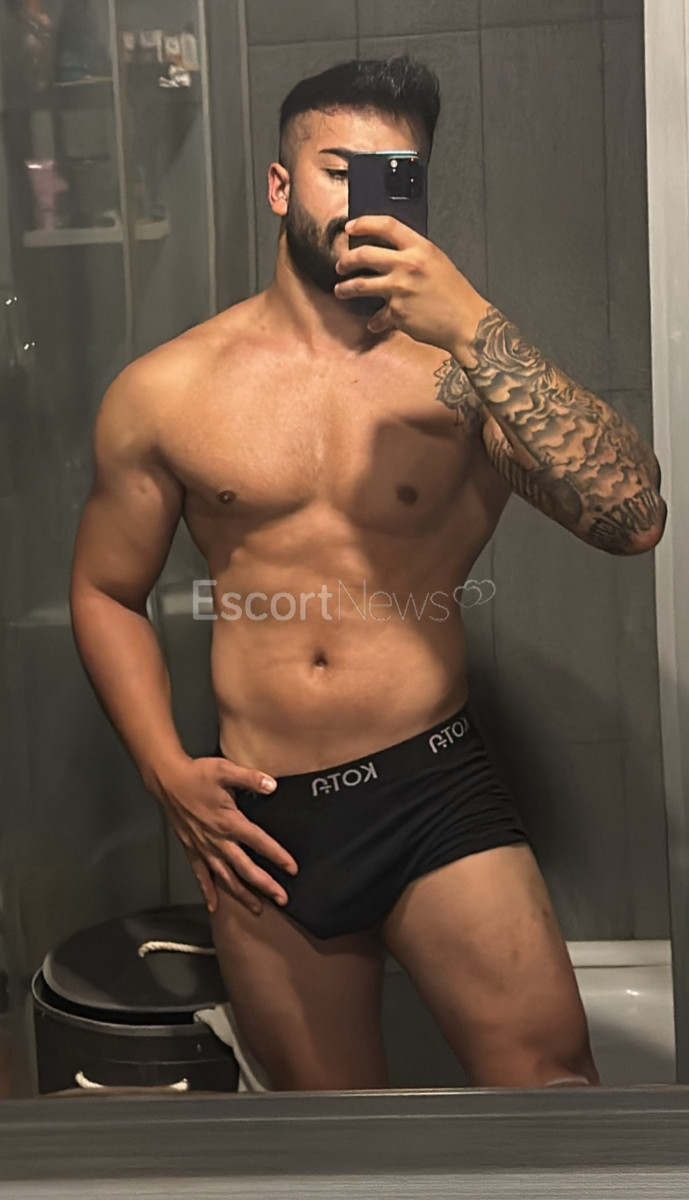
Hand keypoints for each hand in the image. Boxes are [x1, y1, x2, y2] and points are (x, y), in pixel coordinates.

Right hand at [153, 755, 298, 914]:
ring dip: (242, 894)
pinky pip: (201, 875)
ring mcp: (203, 848)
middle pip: (245, 868)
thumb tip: (273, 785)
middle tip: (283, 899)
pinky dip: (208, 891)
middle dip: (265, 885)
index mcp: (229, 821)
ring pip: (225, 877)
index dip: (277, 856)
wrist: (167, 781)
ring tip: (258, 908)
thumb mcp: (225, 770)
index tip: (292, 869)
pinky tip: (214, 906)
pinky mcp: (191, 849)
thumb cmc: (197, 774)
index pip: (259, 842)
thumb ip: (250, 778)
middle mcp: (217, 840)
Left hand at [333, 214, 488, 353]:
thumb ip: (415, 255)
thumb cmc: (456, 294)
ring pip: (360, 285)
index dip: (364, 223)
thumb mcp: (438, 262)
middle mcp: (407, 265)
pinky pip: (378, 316)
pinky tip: (375, 323)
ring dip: (346, 288)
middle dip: (347, 260)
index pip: (386, 225)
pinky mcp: (396, 313)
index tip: (350, 228)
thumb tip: (392, 254)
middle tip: (341, 265)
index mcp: (420, 248)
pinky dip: (375, 321)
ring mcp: (399, 289)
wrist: (466, 322)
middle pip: (364, 255)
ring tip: (341, 290)